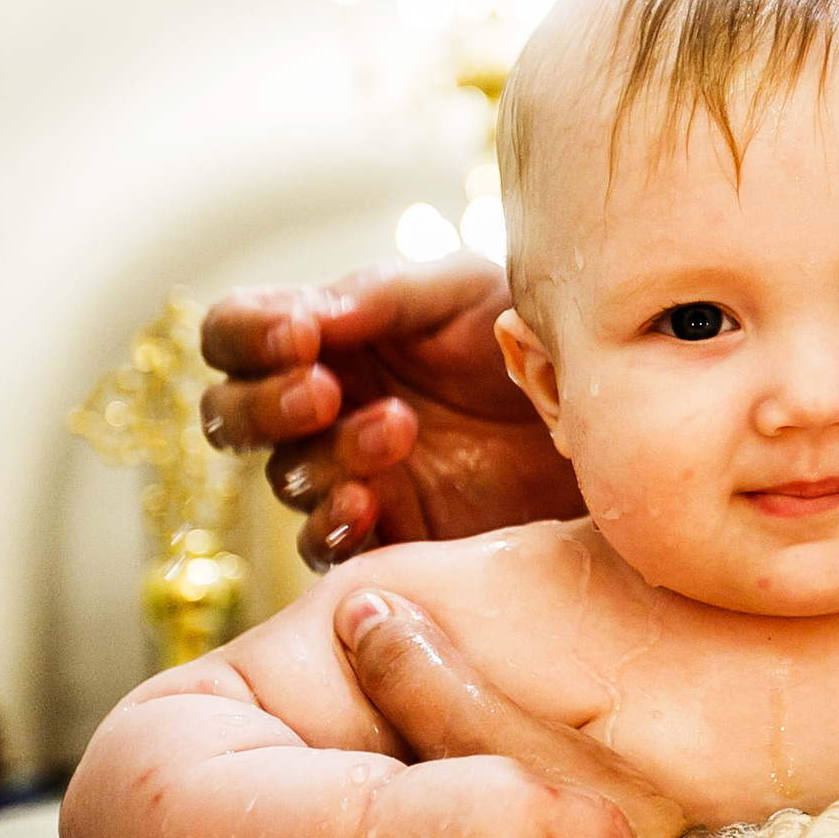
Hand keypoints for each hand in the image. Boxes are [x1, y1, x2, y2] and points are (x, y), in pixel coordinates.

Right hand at [200, 258, 583, 567]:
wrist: (607, 414)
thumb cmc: (527, 336)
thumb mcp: (464, 292)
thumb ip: (385, 296)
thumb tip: (311, 315)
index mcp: (326, 336)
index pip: (236, 334)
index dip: (247, 336)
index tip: (300, 334)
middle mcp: (324, 409)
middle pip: (232, 415)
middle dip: (264, 404)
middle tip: (324, 390)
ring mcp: (351, 475)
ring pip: (285, 478)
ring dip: (327, 453)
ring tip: (399, 428)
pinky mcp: (391, 536)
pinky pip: (326, 545)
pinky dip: (332, 523)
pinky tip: (367, 502)